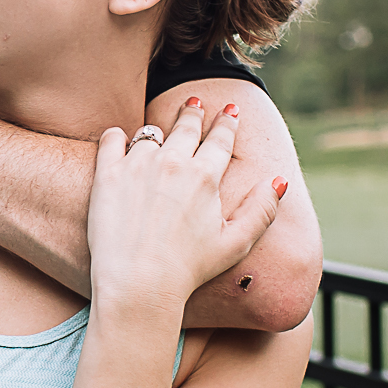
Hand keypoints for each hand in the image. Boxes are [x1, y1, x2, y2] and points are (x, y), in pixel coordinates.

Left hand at [87, 99, 283, 311]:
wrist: (139, 283)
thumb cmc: (189, 270)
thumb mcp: (236, 244)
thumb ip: (262, 210)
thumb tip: (278, 181)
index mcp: (205, 176)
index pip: (220, 139)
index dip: (227, 122)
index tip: (230, 110)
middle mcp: (172, 163)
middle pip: (186, 127)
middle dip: (194, 113)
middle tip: (195, 104)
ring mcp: (137, 166)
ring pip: (150, 134)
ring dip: (157, 132)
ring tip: (158, 131)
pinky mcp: (108, 175)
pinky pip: (111, 140)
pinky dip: (116, 137)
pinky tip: (119, 138)